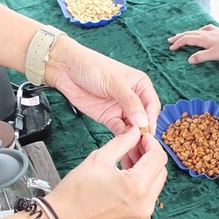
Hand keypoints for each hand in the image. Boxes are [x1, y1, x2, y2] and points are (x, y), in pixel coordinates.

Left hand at [46, 38, 160, 165]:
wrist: (66, 69)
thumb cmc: (92, 67)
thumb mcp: (114, 82)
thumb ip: (130, 102)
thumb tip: (143, 121)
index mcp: (140, 85)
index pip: (151, 106)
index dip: (151, 120)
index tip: (148, 134)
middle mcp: (133, 99)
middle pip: (143, 119)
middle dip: (144, 133)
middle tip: (143, 148)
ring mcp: (121, 109)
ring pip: (132, 127)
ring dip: (134, 139)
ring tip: (135, 152)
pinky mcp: (108, 117)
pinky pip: (119, 130)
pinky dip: (122, 139)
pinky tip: (124, 147)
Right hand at [46, 126, 167, 218]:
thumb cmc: (74, 194)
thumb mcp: (98, 159)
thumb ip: (122, 142)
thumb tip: (135, 132)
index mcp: (136, 186)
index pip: (158, 158)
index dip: (151, 143)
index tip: (140, 137)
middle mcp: (145, 204)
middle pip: (160, 172)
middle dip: (149, 157)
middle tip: (132, 148)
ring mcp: (142, 216)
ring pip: (155, 186)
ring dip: (146, 171)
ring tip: (126, 163)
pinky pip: (147, 199)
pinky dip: (141, 186)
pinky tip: (124, 179)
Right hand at [167, 23, 218, 64]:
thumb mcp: (213, 55)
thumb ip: (200, 57)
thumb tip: (189, 60)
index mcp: (202, 39)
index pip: (186, 40)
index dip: (178, 44)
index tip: (171, 48)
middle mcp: (205, 34)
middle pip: (188, 34)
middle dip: (178, 37)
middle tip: (170, 40)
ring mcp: (212, 32)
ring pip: (195, 32)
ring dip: (186, 34)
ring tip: (181, 36)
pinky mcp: (218, 32)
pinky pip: (205, 29)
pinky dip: (199, 30)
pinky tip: (200, 31)